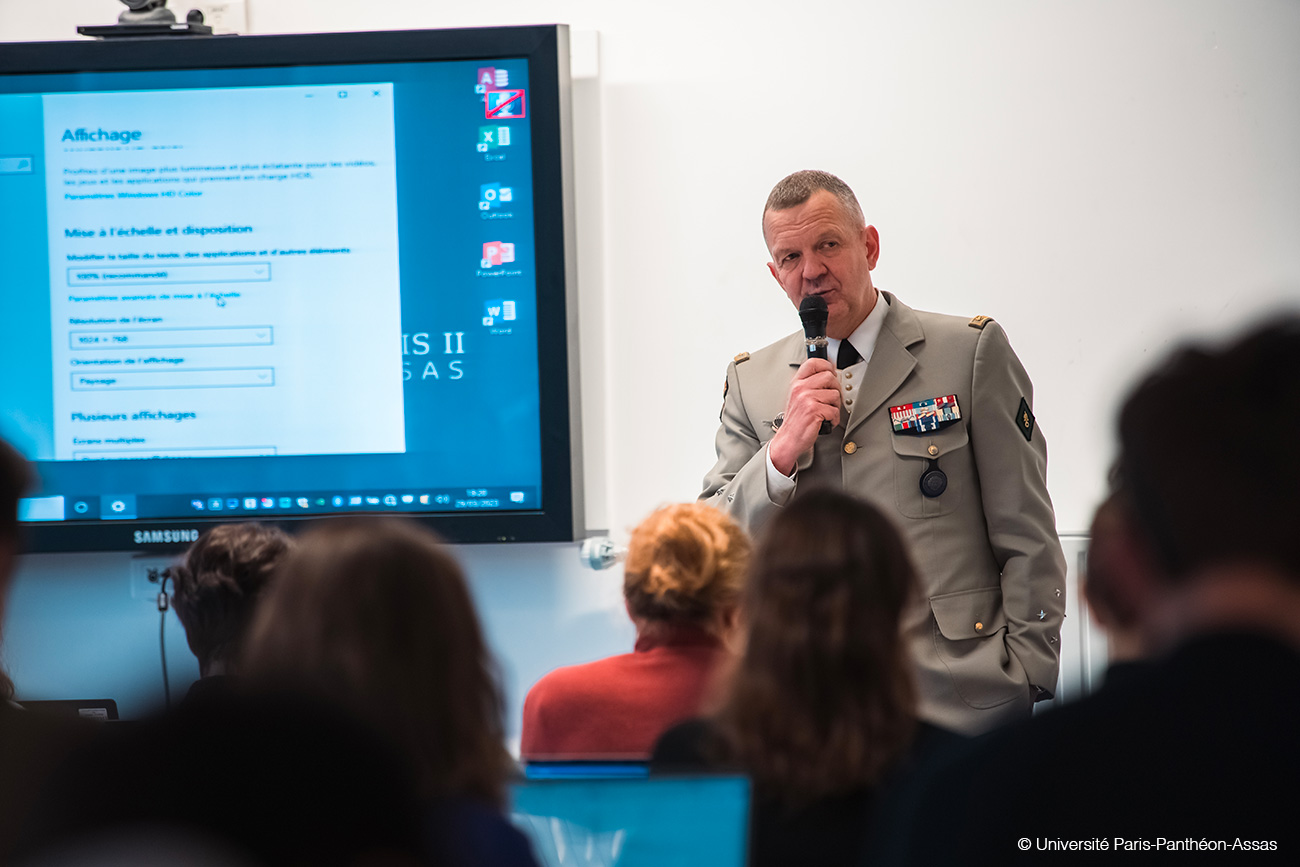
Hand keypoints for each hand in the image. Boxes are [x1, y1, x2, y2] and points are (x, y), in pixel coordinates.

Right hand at [769, 357, 839, 475]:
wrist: (788, 439)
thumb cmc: (796, 420)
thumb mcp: (798, 397)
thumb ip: (810, 384)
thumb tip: (829, 374)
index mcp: (797, 383)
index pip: (813, 363)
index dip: (827, 365)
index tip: (831, 372)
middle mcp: (800, 388)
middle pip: (829, 377)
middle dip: (835, 389)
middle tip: (830, 399)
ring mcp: (806, 399)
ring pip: (835, 394)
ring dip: (835, 406)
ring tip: (826, 412)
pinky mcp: (814, 410)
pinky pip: (835, 410)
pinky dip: (833, 419)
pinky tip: (825, 421)